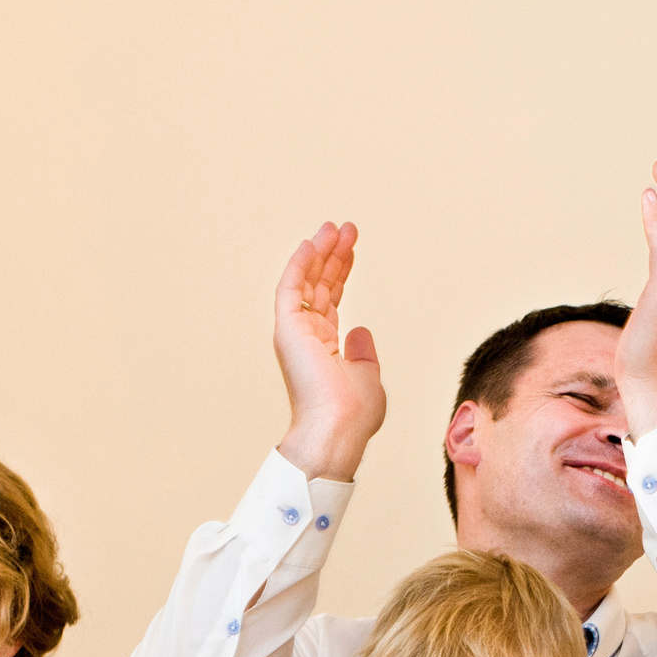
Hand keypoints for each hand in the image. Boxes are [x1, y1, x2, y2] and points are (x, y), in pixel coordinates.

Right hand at [272, 222, 385, 481]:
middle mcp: (306, 337)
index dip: (340, 272)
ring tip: (335, 227)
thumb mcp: (368, 377)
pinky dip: (299, 264)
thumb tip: (360, 331)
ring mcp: (296, 332)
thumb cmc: (354, 413)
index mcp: (323, 348)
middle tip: (346, 228)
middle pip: (319, 285)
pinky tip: (312, 243)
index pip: (330, 300)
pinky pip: (290, 288)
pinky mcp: (289, 329)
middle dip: (332, 256)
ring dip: (320, 253)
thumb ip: (363, 353)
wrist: (339, 428)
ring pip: (306, 282)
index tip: (351, 249)